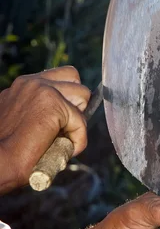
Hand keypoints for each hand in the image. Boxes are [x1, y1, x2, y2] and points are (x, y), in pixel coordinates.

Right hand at [0, 66, 89, 190]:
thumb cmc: (7, 151)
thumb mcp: (22, 120)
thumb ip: (40, 111)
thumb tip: (65, 117)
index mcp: (23, 85)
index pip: (61, 76)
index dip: (68, 98)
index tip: (62, 120)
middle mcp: (32, 83)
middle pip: (75, 80)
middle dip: (77, 104)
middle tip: (64, 128)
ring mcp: (43, 91)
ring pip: (83, 97)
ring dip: (78, 121)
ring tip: (63, 140)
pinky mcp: (53, 105)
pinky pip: (81, 122)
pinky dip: (78, 141)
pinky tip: (63, 151)